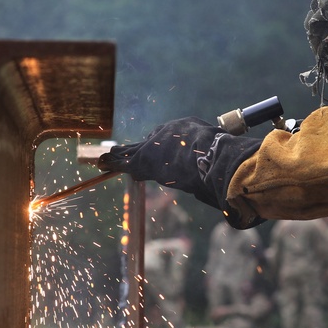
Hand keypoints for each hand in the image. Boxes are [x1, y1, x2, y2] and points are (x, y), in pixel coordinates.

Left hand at [98, 117, 260, 222]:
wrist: (213, 156)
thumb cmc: (224, 162)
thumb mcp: (222, 164)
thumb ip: (216, 174)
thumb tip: (227, 200)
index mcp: (190, 127)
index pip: (170, 139)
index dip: (162, 149)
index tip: (161, 157)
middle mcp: (171, 130)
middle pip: (152, 143)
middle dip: (141, 152)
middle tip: (129, 158)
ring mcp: (156, 142)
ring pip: (135, 150)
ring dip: (121, 156)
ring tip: (105, 159)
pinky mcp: (145, 157)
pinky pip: (125, 158)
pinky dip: (113, 161)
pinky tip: (101, 162)